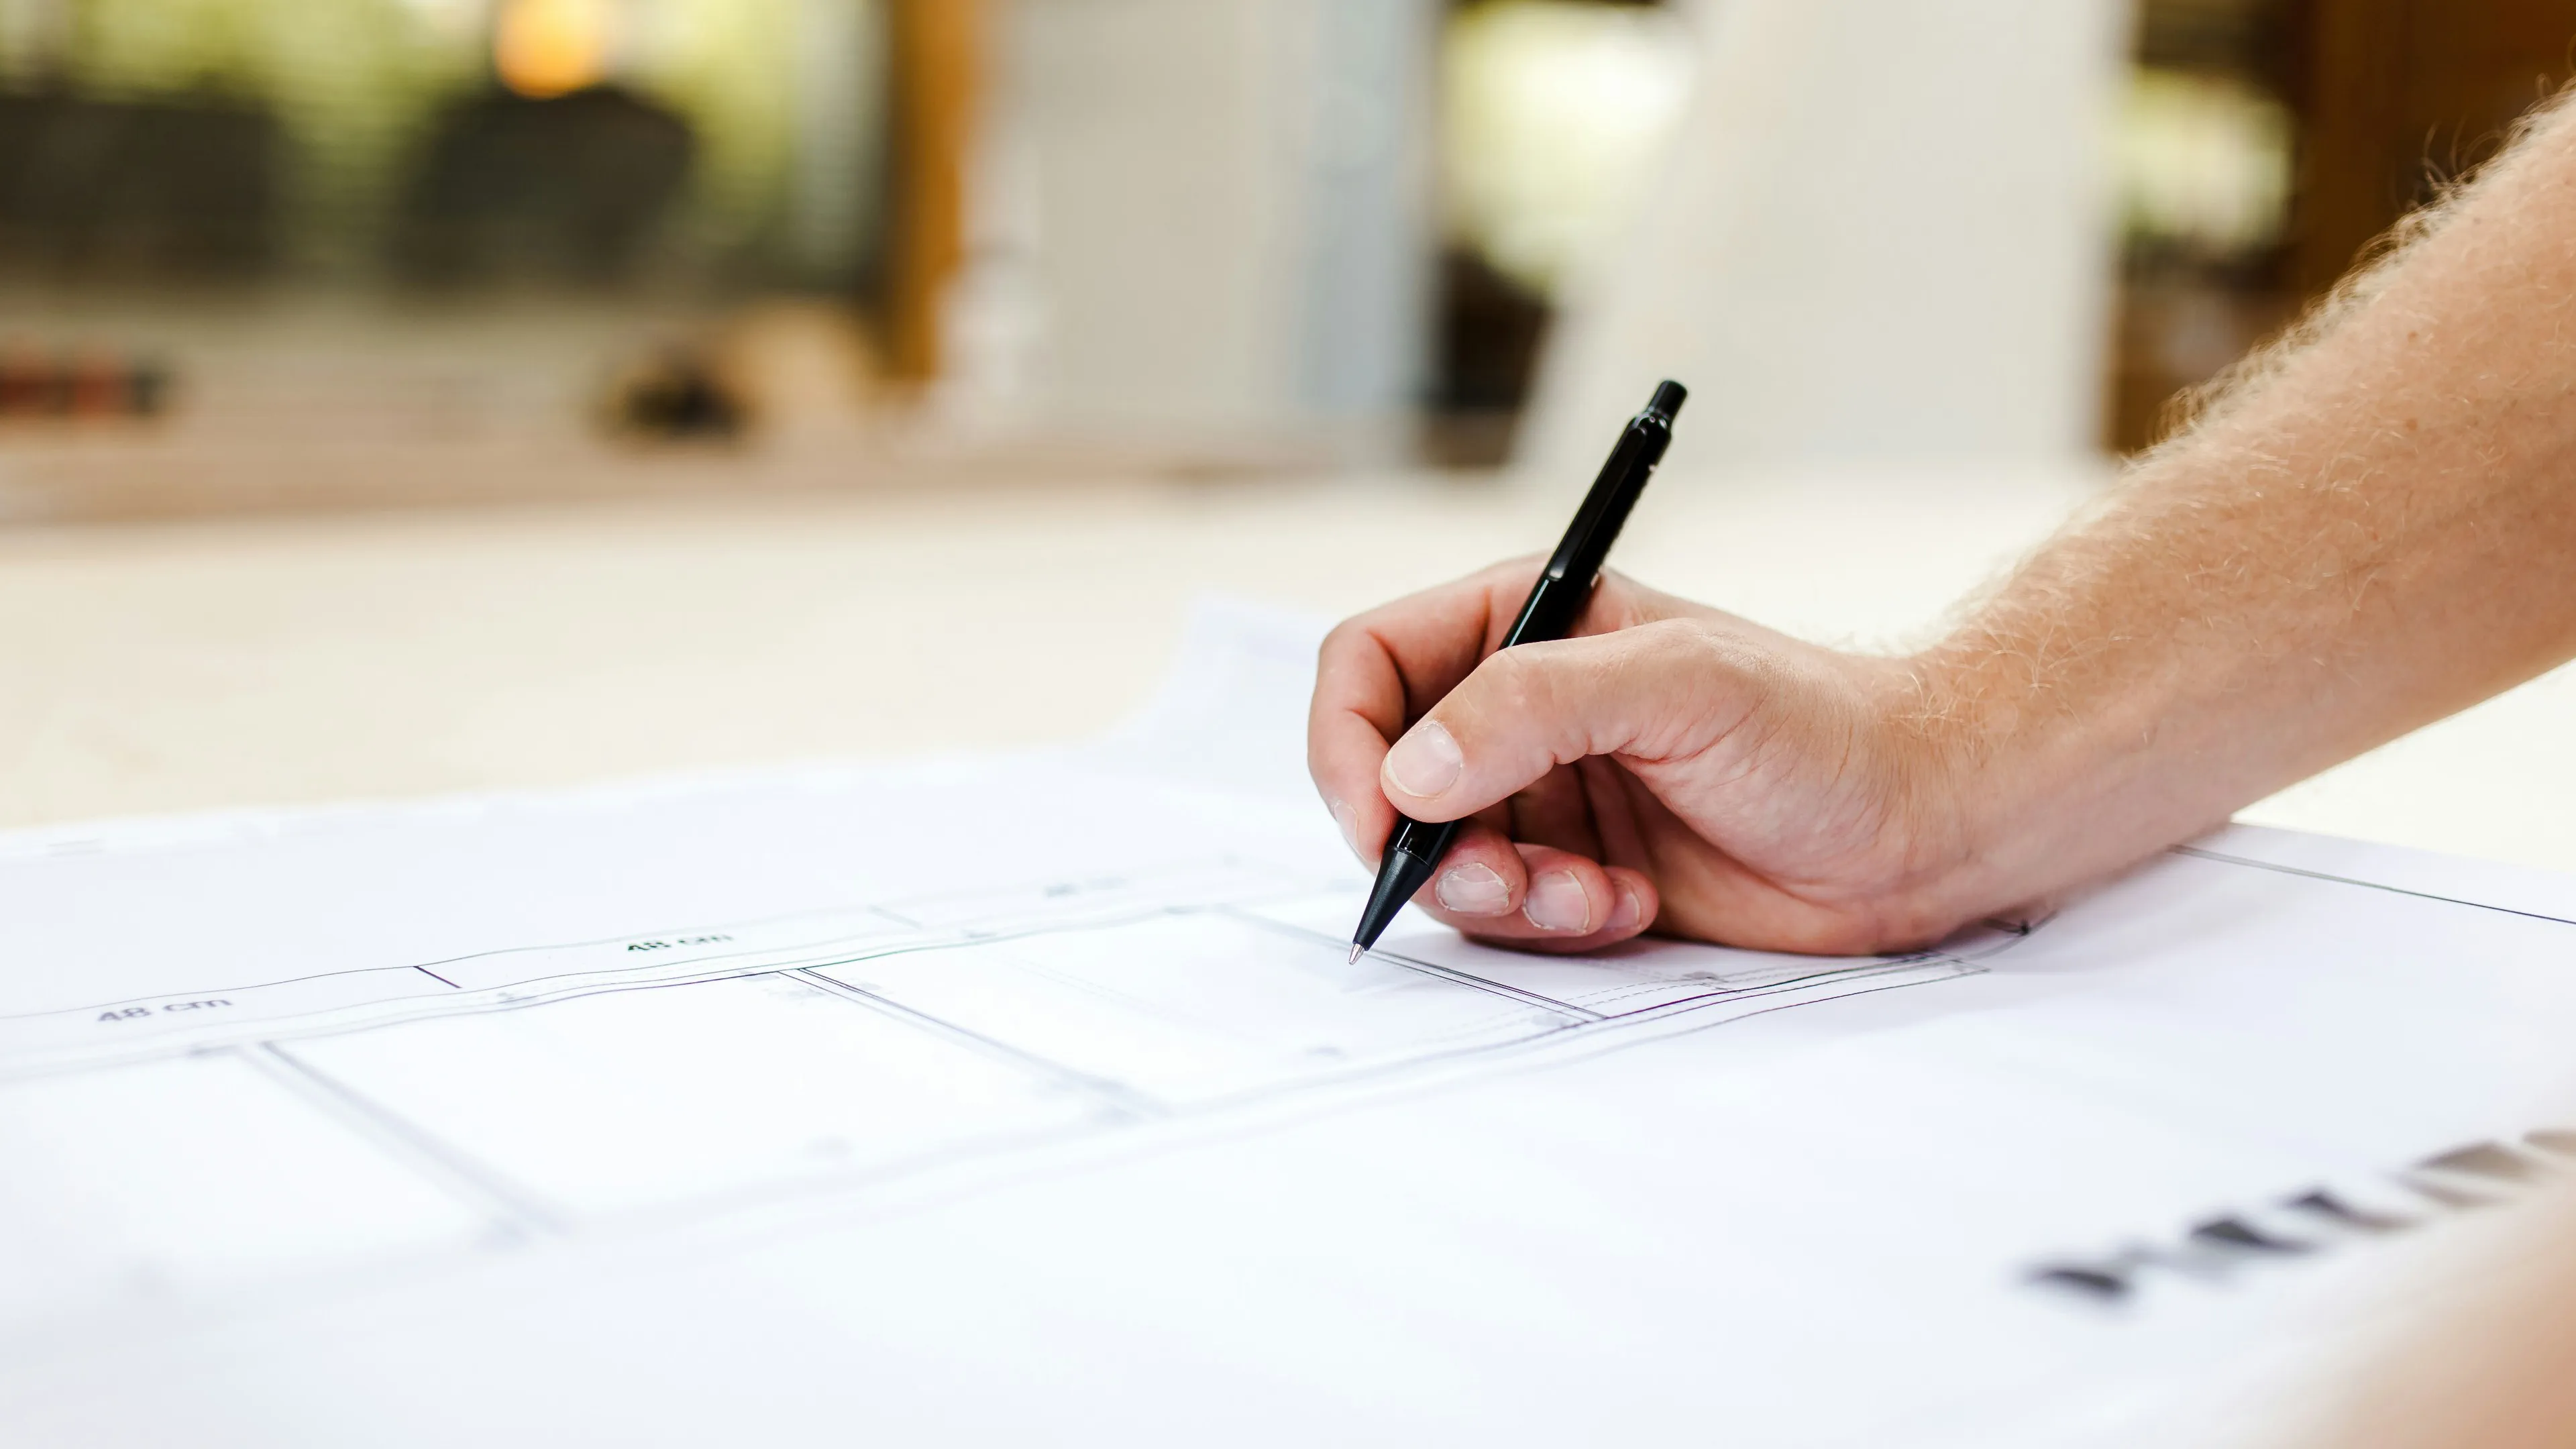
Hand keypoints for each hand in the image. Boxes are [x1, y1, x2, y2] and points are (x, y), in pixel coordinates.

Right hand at [1308, 561, 1980, 954]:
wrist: (1919, 824)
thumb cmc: (1822, 726)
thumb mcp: (1677, 684)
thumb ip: (1532, 705)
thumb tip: (1411, 772)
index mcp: (1522, 622)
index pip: (1368, 665)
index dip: (1347, 744)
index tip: (1379, 819)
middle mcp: (1517, 707)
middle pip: (1387, 782)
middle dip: (1430, 848)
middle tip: (1506, 883)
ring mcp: (1543, 794)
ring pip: (1440, 863)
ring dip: (1500, 897)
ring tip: (1590, 896)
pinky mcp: (1575, 872)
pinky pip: (1504, 917)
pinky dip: (1549, 926)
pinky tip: (1627, 907)